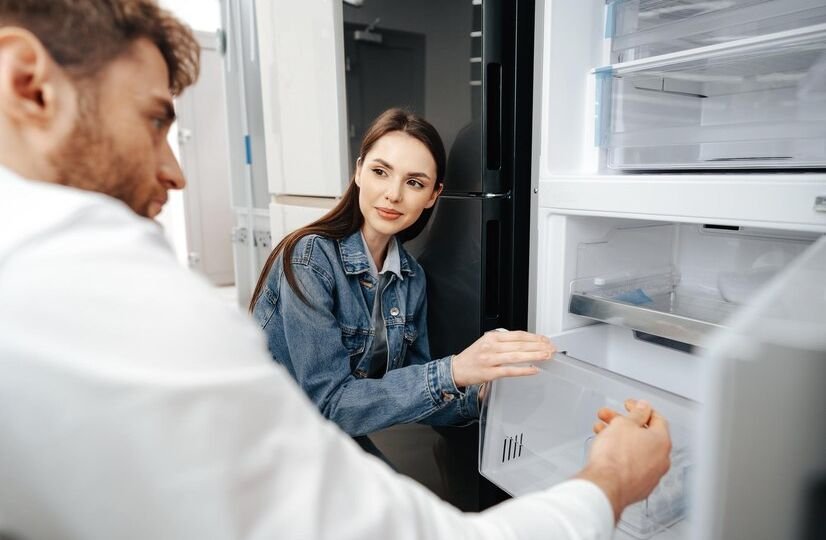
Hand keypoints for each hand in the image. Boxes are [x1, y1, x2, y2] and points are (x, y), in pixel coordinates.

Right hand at [451, 330, 554, 387]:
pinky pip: (510, 371)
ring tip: (546, 356)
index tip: (545, 340)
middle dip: (538, 346)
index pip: (518, 335)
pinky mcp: (490, 373)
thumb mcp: (485, 342)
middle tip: (550, 348)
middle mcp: (491, 347)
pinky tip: (534, 370)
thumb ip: (502, 341)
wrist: (457, 369)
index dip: (534, 337)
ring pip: (517, 356)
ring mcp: (490, 360)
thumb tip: (523, 342)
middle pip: (520, 344)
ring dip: (534, 356)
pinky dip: (523, 370)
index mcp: (492, 337)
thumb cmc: (472, 357)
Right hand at [577, 399, 671, 521]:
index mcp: (662, 442)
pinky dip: (620, 455)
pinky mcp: (638, 487)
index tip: (630, 405)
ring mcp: (651, 476)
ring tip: (602, 432)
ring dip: (619, 438)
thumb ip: (636, 413)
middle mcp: (661, 460)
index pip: (656, 419)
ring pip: (635, 450)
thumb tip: (643, 408)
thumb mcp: (623, 424)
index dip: (640, 408)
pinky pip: (631, 465)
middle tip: (610, 417)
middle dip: (624, 423)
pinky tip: (607, 451)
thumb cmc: (615, 457)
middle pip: (644, 434)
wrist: (605, 486)